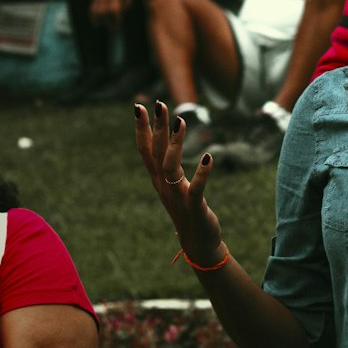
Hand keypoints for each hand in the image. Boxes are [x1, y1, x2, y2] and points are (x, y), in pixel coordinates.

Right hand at [134, 102, 223, 267]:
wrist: (198, 242)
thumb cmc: (187, 209)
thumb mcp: (173, 184)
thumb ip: (168, 164)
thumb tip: (165, 140)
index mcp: (158, 179)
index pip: (145, 150)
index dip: (141, 129)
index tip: (138, 107)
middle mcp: (164, 186)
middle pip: (155, 153)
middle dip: (155, 128)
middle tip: (157, 104)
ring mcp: (177, 197)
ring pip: (171, 167)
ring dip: (175, 144)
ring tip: (181, 121)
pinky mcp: (193, 207)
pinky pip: (196, 189)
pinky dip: (202, 174)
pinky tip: (209, 158)